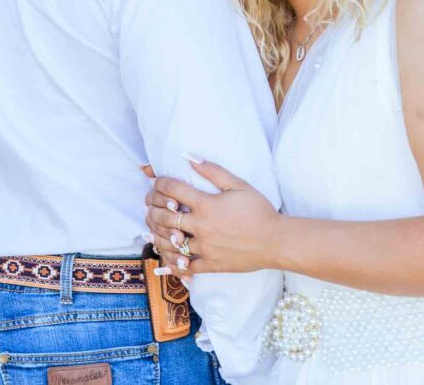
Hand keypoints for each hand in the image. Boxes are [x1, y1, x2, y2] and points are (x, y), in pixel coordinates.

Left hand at [144, 159, 280, 278]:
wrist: (275, 240)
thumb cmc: (259, 210)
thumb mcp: (239, 184)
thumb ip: (213, 171)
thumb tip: (190, 157)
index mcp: (207, 204)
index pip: (173, 190)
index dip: (160, 183)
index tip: (156, 181)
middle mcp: (201, 226)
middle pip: (165, 217)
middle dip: (152, 208)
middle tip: (149, 204)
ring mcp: (204, 247)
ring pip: (169, 243)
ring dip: (156, 234)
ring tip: (152, 228)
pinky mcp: (210, 264)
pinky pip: (185, 266)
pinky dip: (172, 263)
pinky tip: (166, 257)